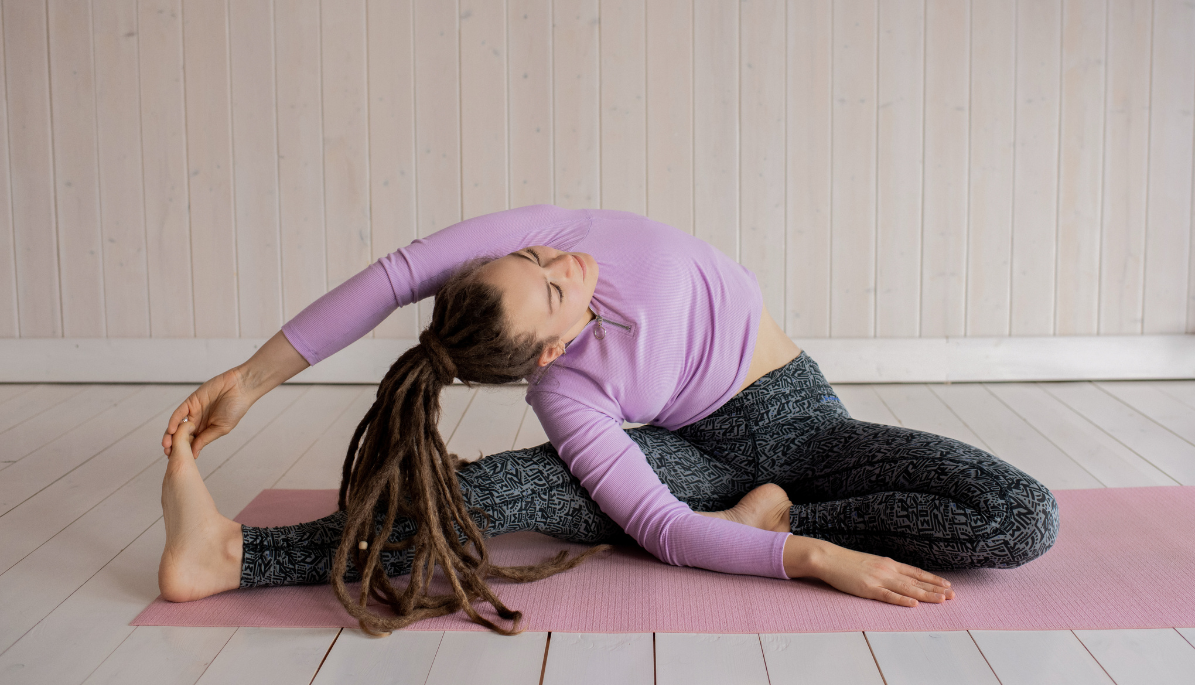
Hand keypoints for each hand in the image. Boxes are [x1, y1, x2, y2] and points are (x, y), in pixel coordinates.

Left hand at [161, 367, 253, 459]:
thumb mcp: (222, 428)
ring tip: (167, 445)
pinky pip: (179, 413)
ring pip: (177, 425)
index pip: (190, 442)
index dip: (183, 451)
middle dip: (173, 445)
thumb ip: (205, 439)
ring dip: (170, 435)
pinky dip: (174, 421)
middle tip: (168, 454)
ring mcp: (193, 412)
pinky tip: (171, 431)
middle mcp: (197, 422)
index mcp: (206, 430)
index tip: (176, 460)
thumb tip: (194, 453)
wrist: (240, 388)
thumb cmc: (236, 408)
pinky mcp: (190, 402)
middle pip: (180, 435)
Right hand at [813, 542, 954, 606]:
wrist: (828, 558)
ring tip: (942, 600)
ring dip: (926, 594)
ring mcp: (878, 579)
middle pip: (916, 581)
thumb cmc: (846, 562)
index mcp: (888, 563)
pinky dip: (902, 600)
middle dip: (936, 588)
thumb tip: (896, 576)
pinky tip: (914, 604)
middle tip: (953, 595)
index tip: (947, 584)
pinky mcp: (868, 588)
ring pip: (908, 588)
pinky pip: (888, 595)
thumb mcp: (870, 562)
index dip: (932, 579)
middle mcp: (887, 570)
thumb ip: (884, 569)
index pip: (916, 572)